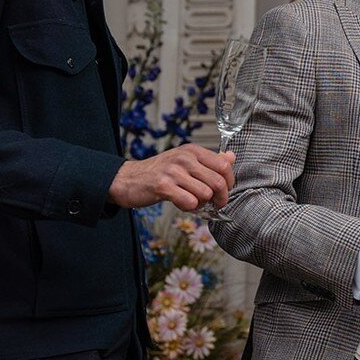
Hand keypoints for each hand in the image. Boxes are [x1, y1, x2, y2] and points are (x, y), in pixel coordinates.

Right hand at [108, 144, 235, 210]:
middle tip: (215, 204)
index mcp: (193, 151)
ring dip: (202, 203)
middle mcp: (184, 158)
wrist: (128, 179)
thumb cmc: (160, 172)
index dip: (229, 183)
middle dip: (220, 198)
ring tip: (192, 200)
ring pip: (205, 194)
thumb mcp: (186, 161)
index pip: (224, 165)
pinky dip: (189, 208)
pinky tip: (181, 203)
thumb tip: (231, 157)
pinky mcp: (163, 186)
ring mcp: (173, 171)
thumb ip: (210, 160)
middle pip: (218, 182)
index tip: (224, 191)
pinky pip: (189, 202)